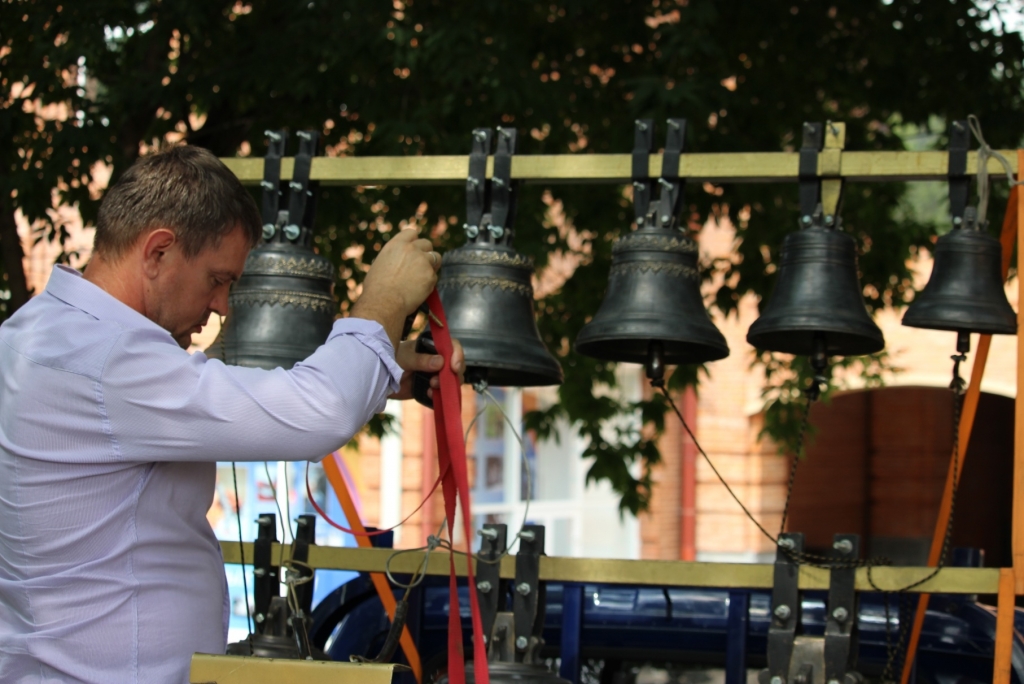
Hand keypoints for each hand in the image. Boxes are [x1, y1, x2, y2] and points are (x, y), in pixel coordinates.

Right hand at [351, 227, 440, 348]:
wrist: (384, 302)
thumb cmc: (376, 288)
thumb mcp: (380, 264)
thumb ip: (394, 258)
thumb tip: (400, 262)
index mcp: (396, 245)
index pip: (411, 233)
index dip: (414, 241)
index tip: (415, 248)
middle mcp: (411, 249)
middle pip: (427, 244)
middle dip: (426, 253)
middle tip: (422, 264)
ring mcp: (423, 261)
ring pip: (436, 258)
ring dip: (432, 265)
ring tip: (423, 277)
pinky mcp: (430, 275)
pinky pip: (434, 277)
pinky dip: (429, 283)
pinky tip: (419, 290)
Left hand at [389, 336, 465, 400]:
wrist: (379, 379)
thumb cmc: (389, 361)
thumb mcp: (404, 359)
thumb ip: (421, 360)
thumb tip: (441, 362)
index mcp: (431, 346)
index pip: (452, 346)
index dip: (457, 355)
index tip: (453, 367)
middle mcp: (437, 359)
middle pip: (456, 365)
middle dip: (451, 375)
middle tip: (436, 382)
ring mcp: (435, 374)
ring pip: (452, 380)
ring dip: (446, 386)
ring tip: (431, 388)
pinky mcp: (431, 387)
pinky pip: (443, 392)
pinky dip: (441, 396)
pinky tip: (430, 395)